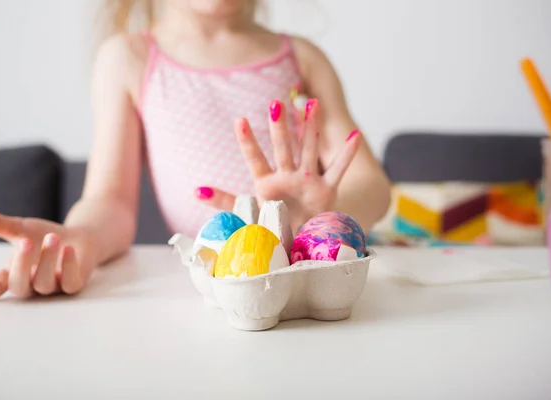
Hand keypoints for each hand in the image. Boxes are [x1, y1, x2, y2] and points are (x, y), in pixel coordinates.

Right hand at [0, 206, 95, 299]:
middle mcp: (30, 285)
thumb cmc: (44, 236)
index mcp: (12, 275)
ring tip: (53, 237)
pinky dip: (68, 266)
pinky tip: (68, 249)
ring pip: (44, 284)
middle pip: (19, 287)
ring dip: (47, 260)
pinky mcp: (73, 284)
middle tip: (25, 241)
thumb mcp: (19, 228)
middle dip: (21, 265)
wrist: (79, 238)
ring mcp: (52, 287)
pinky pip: (70, 283)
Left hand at [195, 98, 360, 229]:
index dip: (248, 142)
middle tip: (275, 103)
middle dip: (280, 128)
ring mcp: (308, 181)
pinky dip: (346, 154)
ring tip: (312, 103)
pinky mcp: (326, 190)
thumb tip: (196, 189)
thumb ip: (224, 201)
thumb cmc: (273, 223)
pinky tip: (354, 134)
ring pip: (310, 150)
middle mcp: (288, 177)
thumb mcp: (247, 214)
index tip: (240, 120)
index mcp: (267, 184)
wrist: (299, 238)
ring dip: (311, 128)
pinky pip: (338, 170)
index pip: (255, 160)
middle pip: (283, 148)